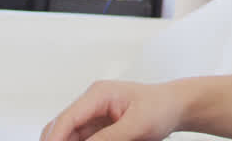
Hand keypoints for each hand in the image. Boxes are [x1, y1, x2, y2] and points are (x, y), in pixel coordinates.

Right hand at [40, 80, 184, 140]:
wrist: (176, 106)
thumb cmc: (161, 108)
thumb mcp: (137, 126)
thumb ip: (108, 139)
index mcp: (98, 94)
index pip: (66, 119)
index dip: (55, 139)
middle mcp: (91, 102)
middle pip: (60, 127)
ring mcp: (93, 114)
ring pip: (67, 135)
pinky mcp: (98, 126)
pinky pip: (80, 139)